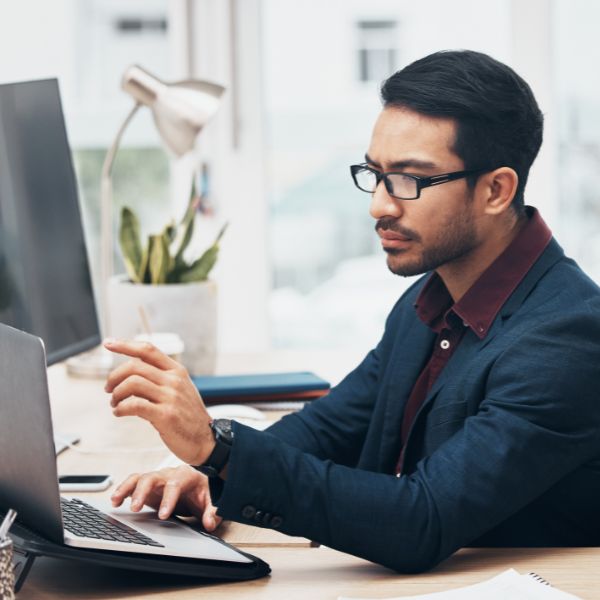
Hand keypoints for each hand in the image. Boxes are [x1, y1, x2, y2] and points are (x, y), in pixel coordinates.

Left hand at [104, 339, 214, 465]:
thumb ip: (160, 378)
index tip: (109, 343)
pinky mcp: (165, 415)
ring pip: (132, 383)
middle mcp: (174, 380)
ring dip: (116, 393)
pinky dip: (120, 408)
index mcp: (177, 371)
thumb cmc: (189, 417)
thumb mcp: (180, 389)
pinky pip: (134, 405)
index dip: (126, 345)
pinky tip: (119, 412)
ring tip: (115, 403)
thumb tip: (131, 372)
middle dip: (114, 376)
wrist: (205, 440)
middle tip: (109, 388)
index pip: (148, 350)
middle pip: (135, 366)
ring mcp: (171, 397)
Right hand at [111, 465, 221, 530]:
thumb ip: (212, 512)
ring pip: (139, 478)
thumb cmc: (204, 491)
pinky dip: (123, 490)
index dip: (168, 499)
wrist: (199, 484)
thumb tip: (210, 523)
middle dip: (142, 492)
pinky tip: (115, 501)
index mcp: (186, 476)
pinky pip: (133, 483)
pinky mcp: (149, 486)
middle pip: (152, 477)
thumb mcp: (212, 501)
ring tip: (115, 501)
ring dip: (127, 488)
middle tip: (135, 508)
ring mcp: (157, 479)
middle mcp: (169, 474)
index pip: (175, 484)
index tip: (163, 515)